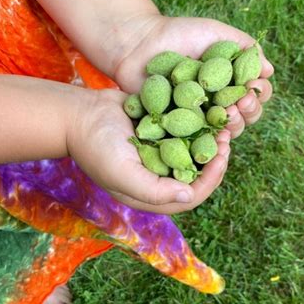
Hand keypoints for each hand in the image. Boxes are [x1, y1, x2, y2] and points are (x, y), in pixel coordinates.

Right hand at [66, 88, 230, 214]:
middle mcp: (158, 175)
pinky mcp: (158, 131)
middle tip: (226, 136)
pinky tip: (209, 107)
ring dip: (209, 138)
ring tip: (222, 121)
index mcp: (150, 194)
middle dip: (214, 157)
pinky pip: (184, 130)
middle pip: (197, 173)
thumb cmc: (96, 147)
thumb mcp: (121, 174)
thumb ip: (153, 190)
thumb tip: (189, 195)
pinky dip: (198, 121)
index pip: (190, 195)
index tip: (221, 157)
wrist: (77, 114)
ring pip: (194, 150)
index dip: (211, 179)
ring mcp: (158, 152)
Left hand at [112, 14, 273, 138]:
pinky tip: (211, 131)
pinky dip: (207, 137)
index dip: (258, 94)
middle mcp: (217, 103)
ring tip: (228, 113)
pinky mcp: (177, 129)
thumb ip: (244, 47)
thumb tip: (269, 70)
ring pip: (224, 132)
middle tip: (241, 102)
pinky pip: (197, 139)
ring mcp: (197, 118)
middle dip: (248, 111)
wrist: (140, 43)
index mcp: (230, 83)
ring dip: (232, 125)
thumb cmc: (179, 34)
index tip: (253, 86)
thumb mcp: (216, 33)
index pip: (254, 95)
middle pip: (244, 117)